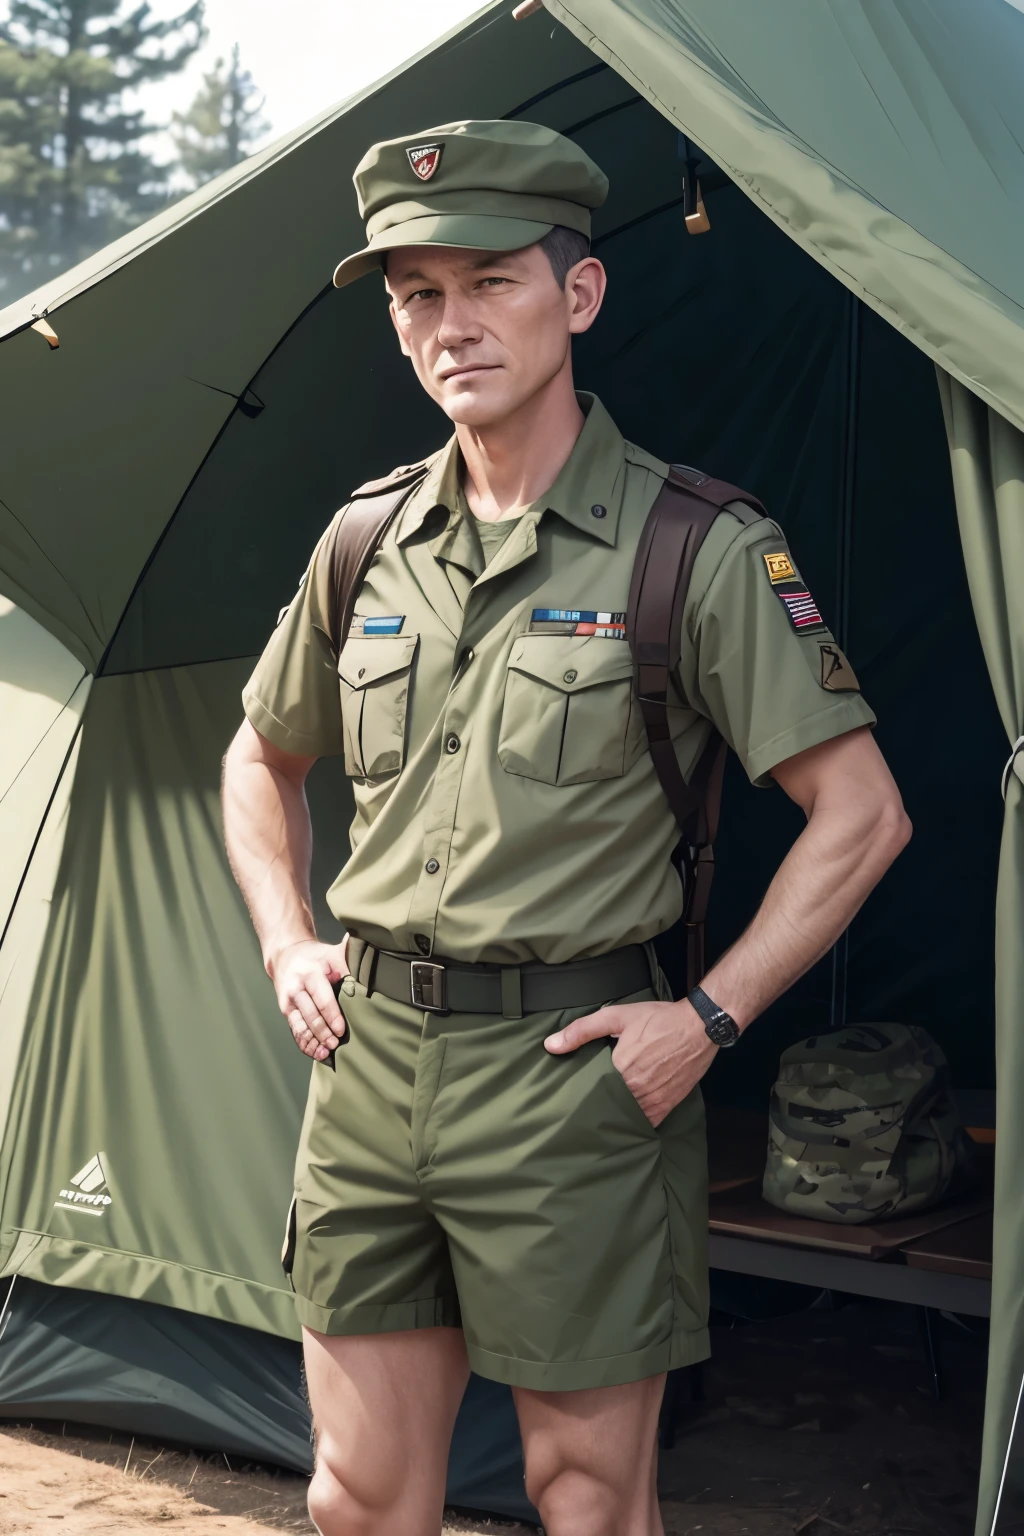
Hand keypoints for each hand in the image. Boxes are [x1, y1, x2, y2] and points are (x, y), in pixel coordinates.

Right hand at [269, 937, 348, 1060]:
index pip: (322, 999)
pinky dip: (304, 1044)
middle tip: (335, 1045)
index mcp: (309, 974)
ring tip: (325, 1053)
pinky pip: (295, 1030)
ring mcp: (288, 1002)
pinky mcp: (286, 1012)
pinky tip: (315, 1053)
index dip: (332, 1016)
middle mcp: (296, 989)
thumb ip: (347, 963)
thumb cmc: (315, 956)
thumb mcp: (331, 953)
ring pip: (300, 1026)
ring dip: (313, 1042)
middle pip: (311, 1016)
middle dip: (323, 1033)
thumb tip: (366, 976)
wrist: (286, 956)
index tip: (341, 1030)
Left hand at [544, 998, 717, 1126]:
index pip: (589, 1091)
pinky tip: (624, 1122)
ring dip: (612, 1118)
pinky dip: (634, 1124)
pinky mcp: (666, 1106)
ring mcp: (652, 1101)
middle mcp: (636, 1090)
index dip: (578, 1094)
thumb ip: (582, 1030)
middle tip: (578, 1111)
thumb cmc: (658, 1019)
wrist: (699, 1027)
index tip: (567, 1098)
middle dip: (593, 1108)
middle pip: (606, 1107)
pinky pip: (645, 1123)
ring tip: (598, 1118)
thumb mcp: (617, 1016)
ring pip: (624, 1119)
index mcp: (620, 1069)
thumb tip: (551, 1045)